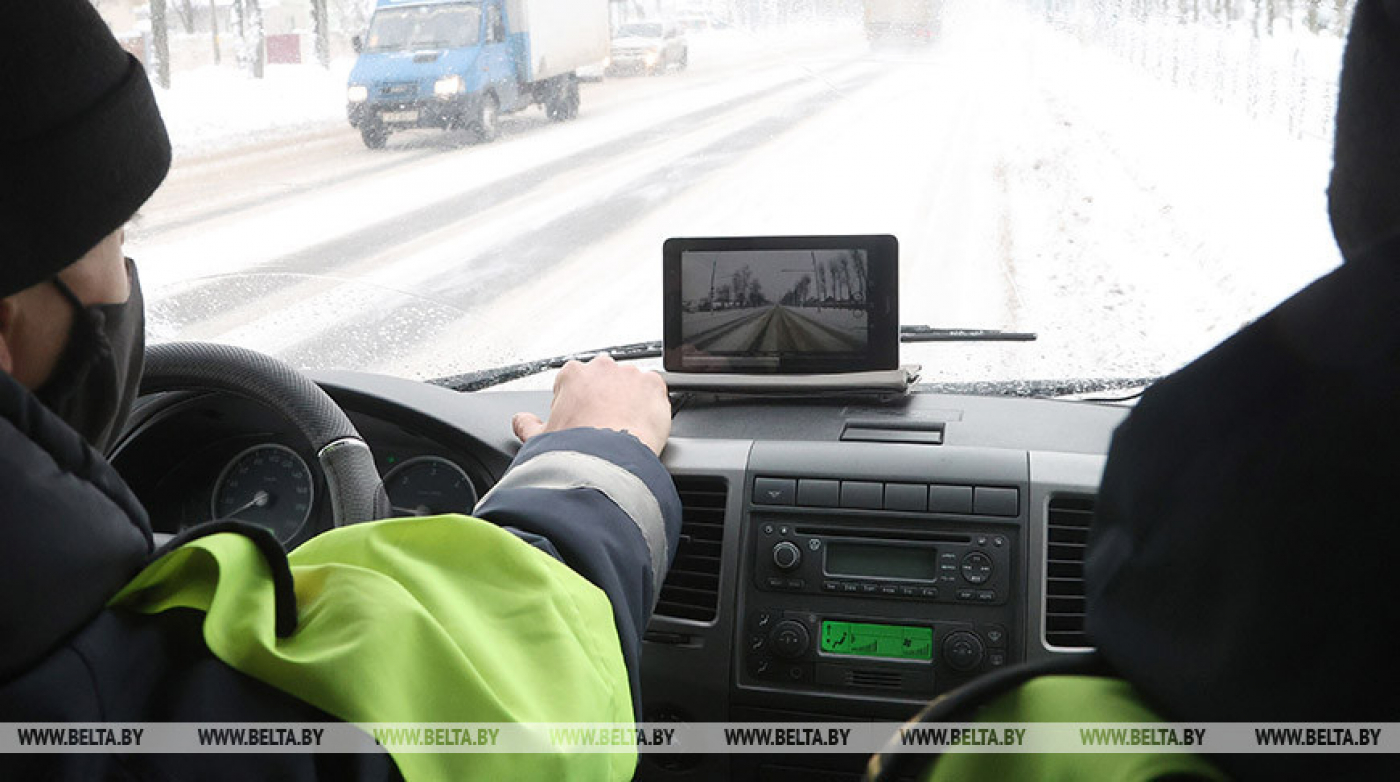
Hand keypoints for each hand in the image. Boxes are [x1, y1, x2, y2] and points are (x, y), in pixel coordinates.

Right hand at [512, 354, 671, 454]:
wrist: (608, 463)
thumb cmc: (573, 451)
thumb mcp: (538, 439)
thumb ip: (526, 424)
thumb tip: (521, 421)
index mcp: (572, 374)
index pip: (575, 384)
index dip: (578, 407)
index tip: (583, 424)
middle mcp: (601, 367)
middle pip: (605, 381)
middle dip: (605, 400)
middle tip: (605, 428)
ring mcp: (630, 374)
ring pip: (631, 386)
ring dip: (629, 402)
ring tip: (626, 430)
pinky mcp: (654, 385)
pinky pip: (655, 392)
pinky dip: (652, 406)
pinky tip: (643, 426)